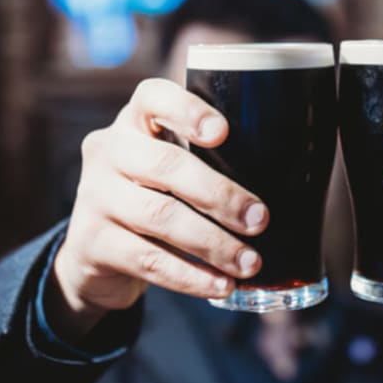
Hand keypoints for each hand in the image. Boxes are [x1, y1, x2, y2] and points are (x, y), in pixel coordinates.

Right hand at [48, 79, 268, 339]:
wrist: (94, 251)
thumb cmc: (156, 193)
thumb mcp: (171, 164)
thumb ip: (211, 158)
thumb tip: (291, 178)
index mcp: (134, 121)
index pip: (153, 97)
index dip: (188, 111)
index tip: (223, 133)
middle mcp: (109, 150)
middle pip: (165, 165)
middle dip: (220, 195)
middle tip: (260, 219)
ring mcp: (94, 196)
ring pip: (159, 216)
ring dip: (212, 243)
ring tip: (250, 262)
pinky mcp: (91, 243)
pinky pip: (148, 260)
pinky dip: (190, 276)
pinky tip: (221, 285)